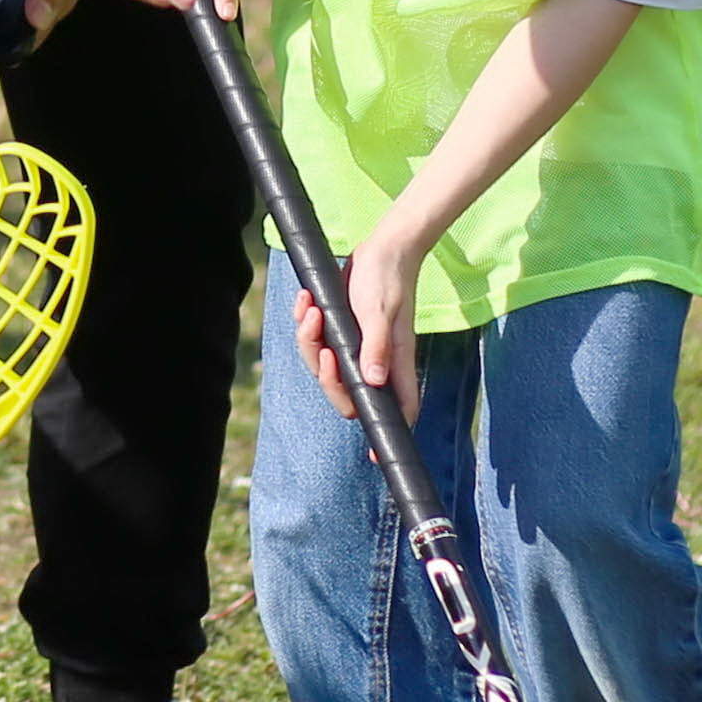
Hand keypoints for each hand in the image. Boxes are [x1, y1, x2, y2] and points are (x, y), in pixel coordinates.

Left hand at [288, 230, 430, 423]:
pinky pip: (316, 341)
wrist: (382, 247)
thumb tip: (373, 381)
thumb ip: (377, 345)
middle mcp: (376, 360)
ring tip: (310, 309)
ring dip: (310, 341)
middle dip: (326, 376)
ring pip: (325, 366)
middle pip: (346, 392)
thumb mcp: (380, 311)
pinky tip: (306, 302)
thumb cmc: (387, 279)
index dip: (385, 431)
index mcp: (393, 361)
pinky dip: (306, 324)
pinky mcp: (343, 331)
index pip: (395, 408)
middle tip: (324, 350)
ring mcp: (359, 347)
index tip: (374, 453)